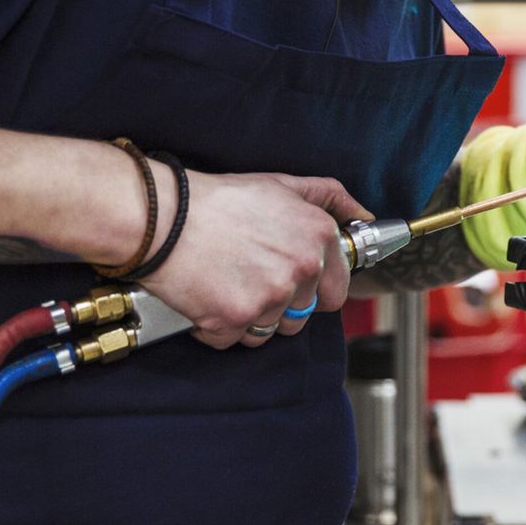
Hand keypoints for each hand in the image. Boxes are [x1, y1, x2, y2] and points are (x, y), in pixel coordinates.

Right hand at [138, 171, 370, 348]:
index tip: (291, 280)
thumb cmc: (217, 200)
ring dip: (249, 317)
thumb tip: (363, 213)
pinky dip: (218, 326)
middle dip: (281, 306)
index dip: (312, 289)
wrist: (163, 217)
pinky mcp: (235, 320)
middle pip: (302, 317)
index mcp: (318, 237)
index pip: (337, 291)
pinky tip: (207, 294)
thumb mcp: (281, 185)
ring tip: (227, 282)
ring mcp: (269, 298)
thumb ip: (329, 197)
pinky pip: (234, 339)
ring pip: (269, 331)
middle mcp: (301, 270)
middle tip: (250, 277)